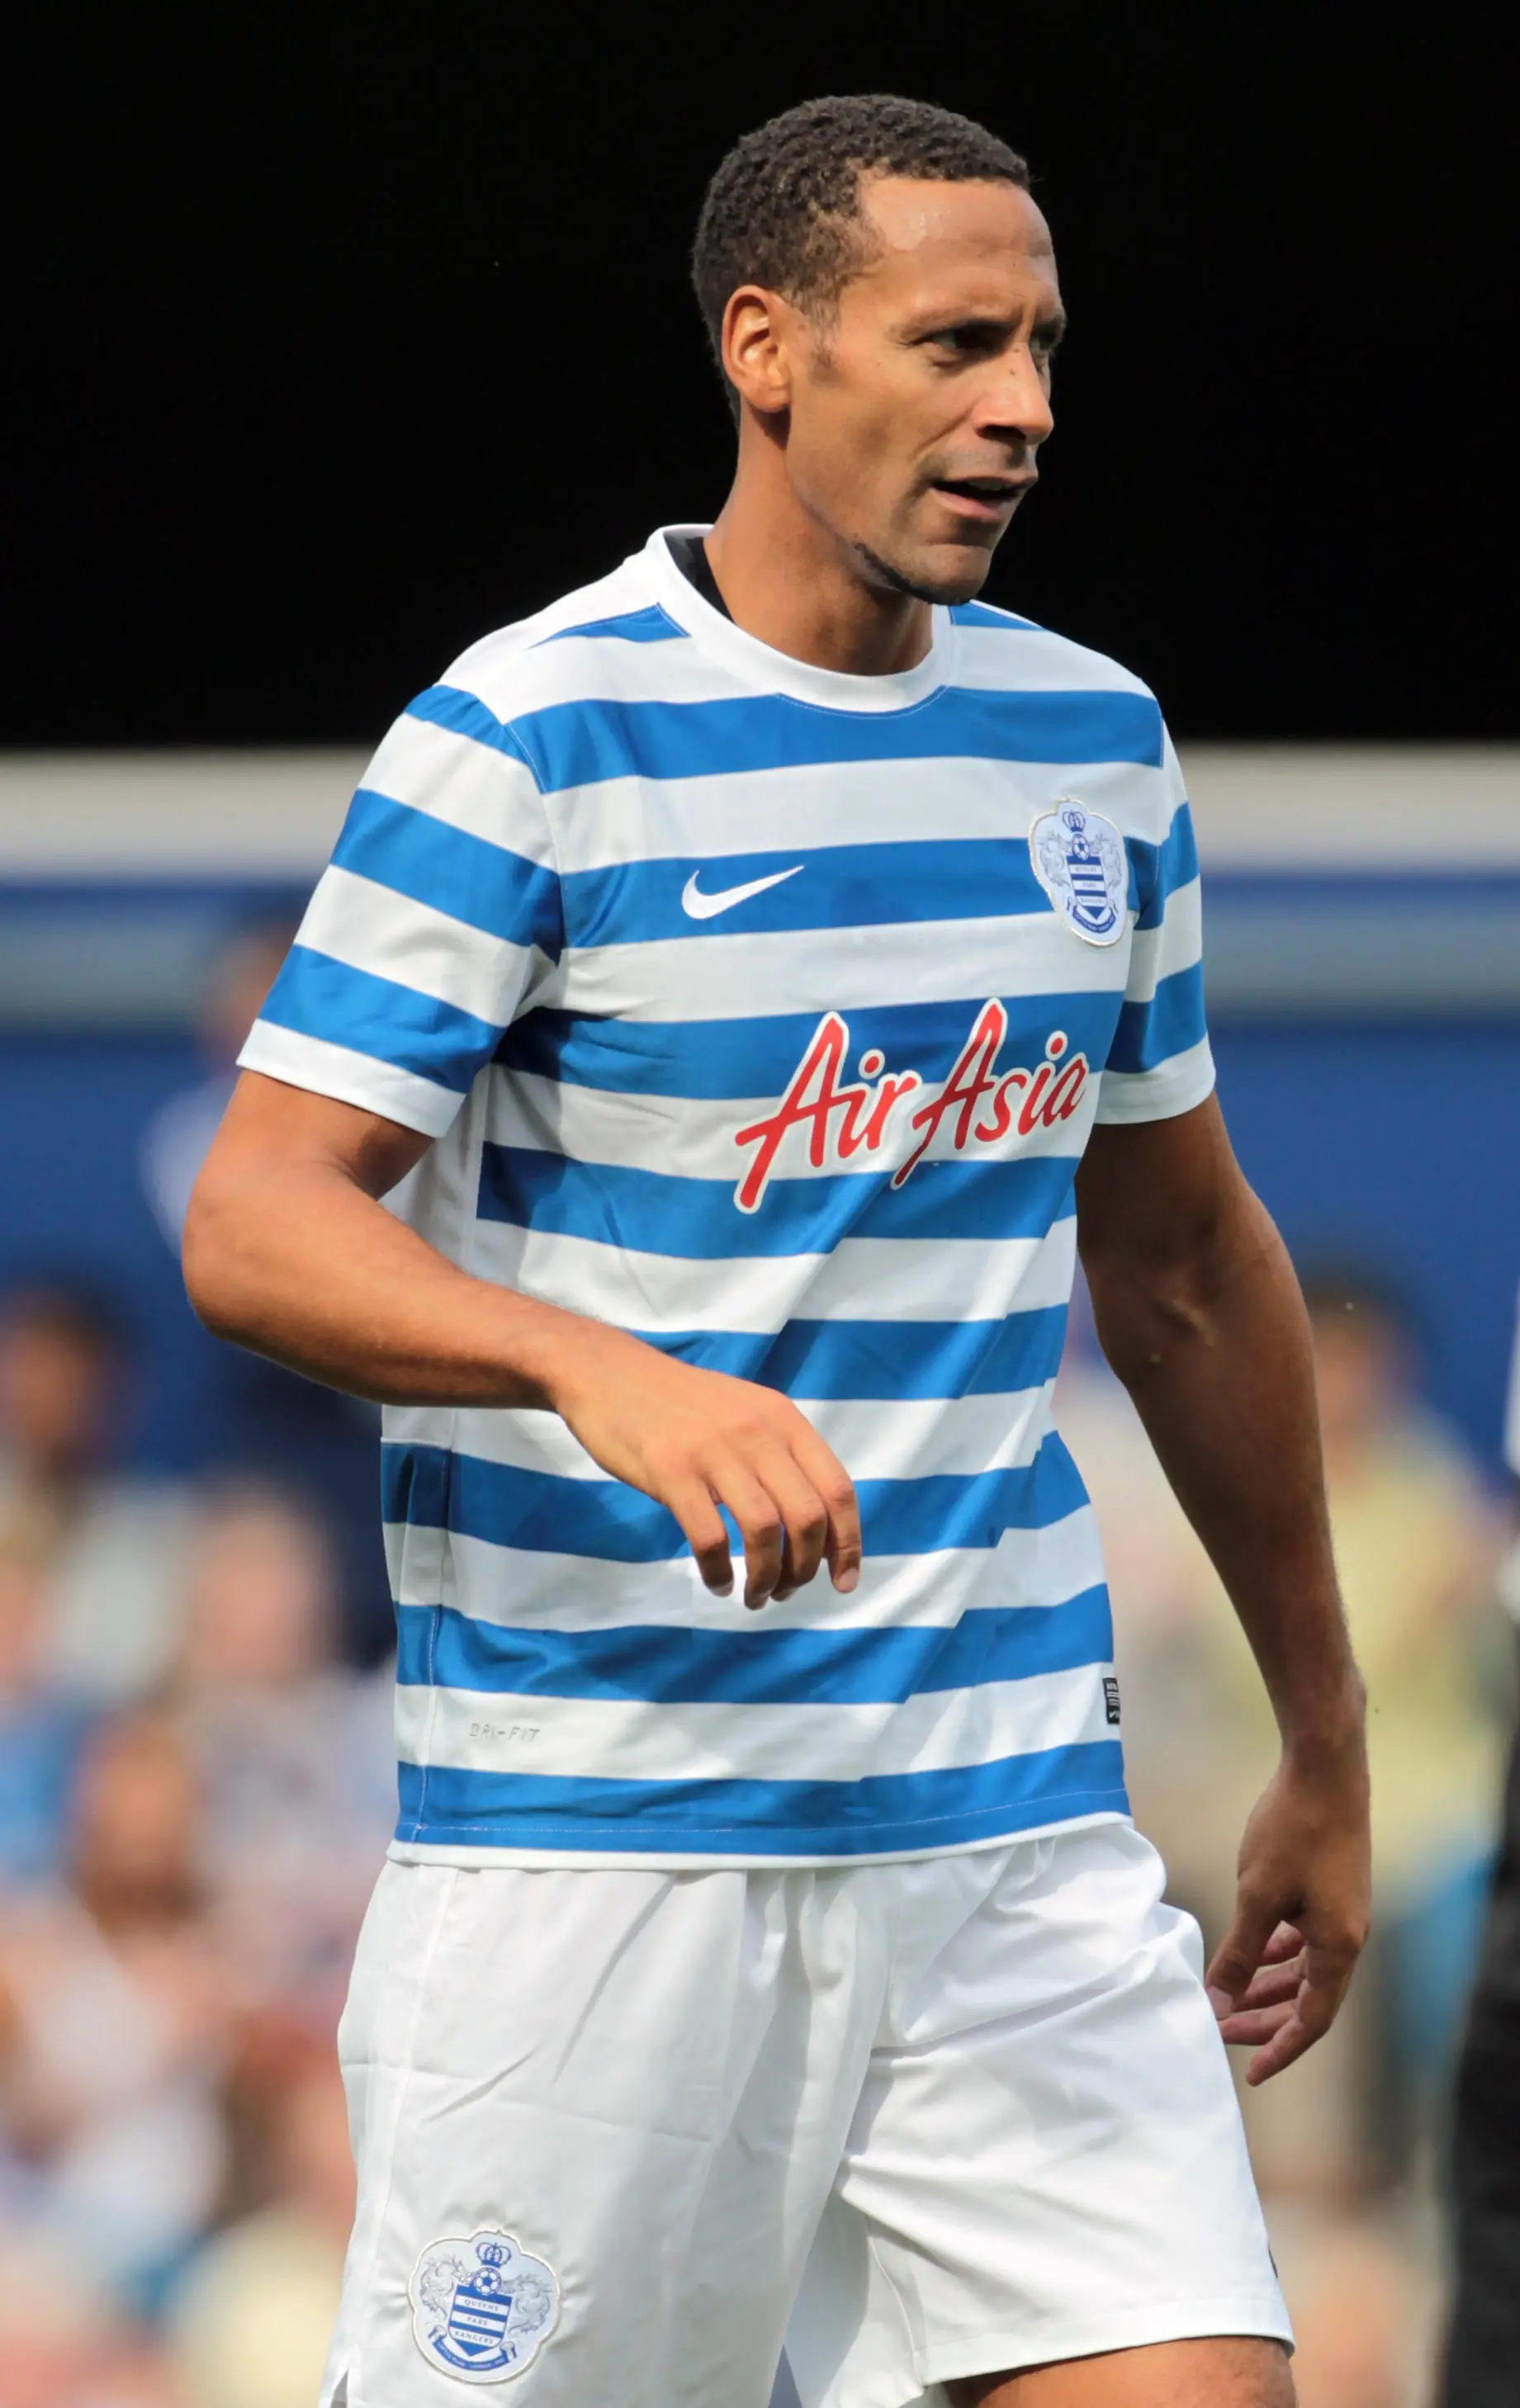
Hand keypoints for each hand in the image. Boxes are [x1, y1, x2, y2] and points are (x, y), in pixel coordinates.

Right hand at [544, 1321, 860, 1609]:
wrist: (612, 1373)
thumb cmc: (682, 1405)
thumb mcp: (746, 1414)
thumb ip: (781, 1458)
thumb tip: (816, 1529)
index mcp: (783, 1420)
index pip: (837, 1489)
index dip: (847, 1544)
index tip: (842, 1582)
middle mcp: (757, 1433)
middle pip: (807, 1518)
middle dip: (804, 1570)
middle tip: (785, 1593)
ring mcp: (714, 1451)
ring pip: (764, 1532)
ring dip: (766, 1578)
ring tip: (755, 1597)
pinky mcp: (671, 1471)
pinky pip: (709, 1538)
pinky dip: (719, 1571)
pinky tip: (716, 1582)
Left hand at [1204, 1735, 1370, 2084]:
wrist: (1324, 1770)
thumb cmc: (1292, 1831)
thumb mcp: (1256, 1897)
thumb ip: (1239, 1955)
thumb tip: (1219, 2003)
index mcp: (1338, 1946)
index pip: (1313, 2019)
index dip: (1281, 2048)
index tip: (1250, 2072)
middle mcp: (1348, 1936)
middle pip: (1309, 1998)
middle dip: (1266, 2019)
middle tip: (1223, 2032)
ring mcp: (1342, 1912)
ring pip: (1305, 1968)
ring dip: (1270, 1987)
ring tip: (1230, 2000)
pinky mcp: (1332, 1890)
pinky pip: (1305, 1940)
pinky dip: (1279, 1953)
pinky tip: (1253, 1952)